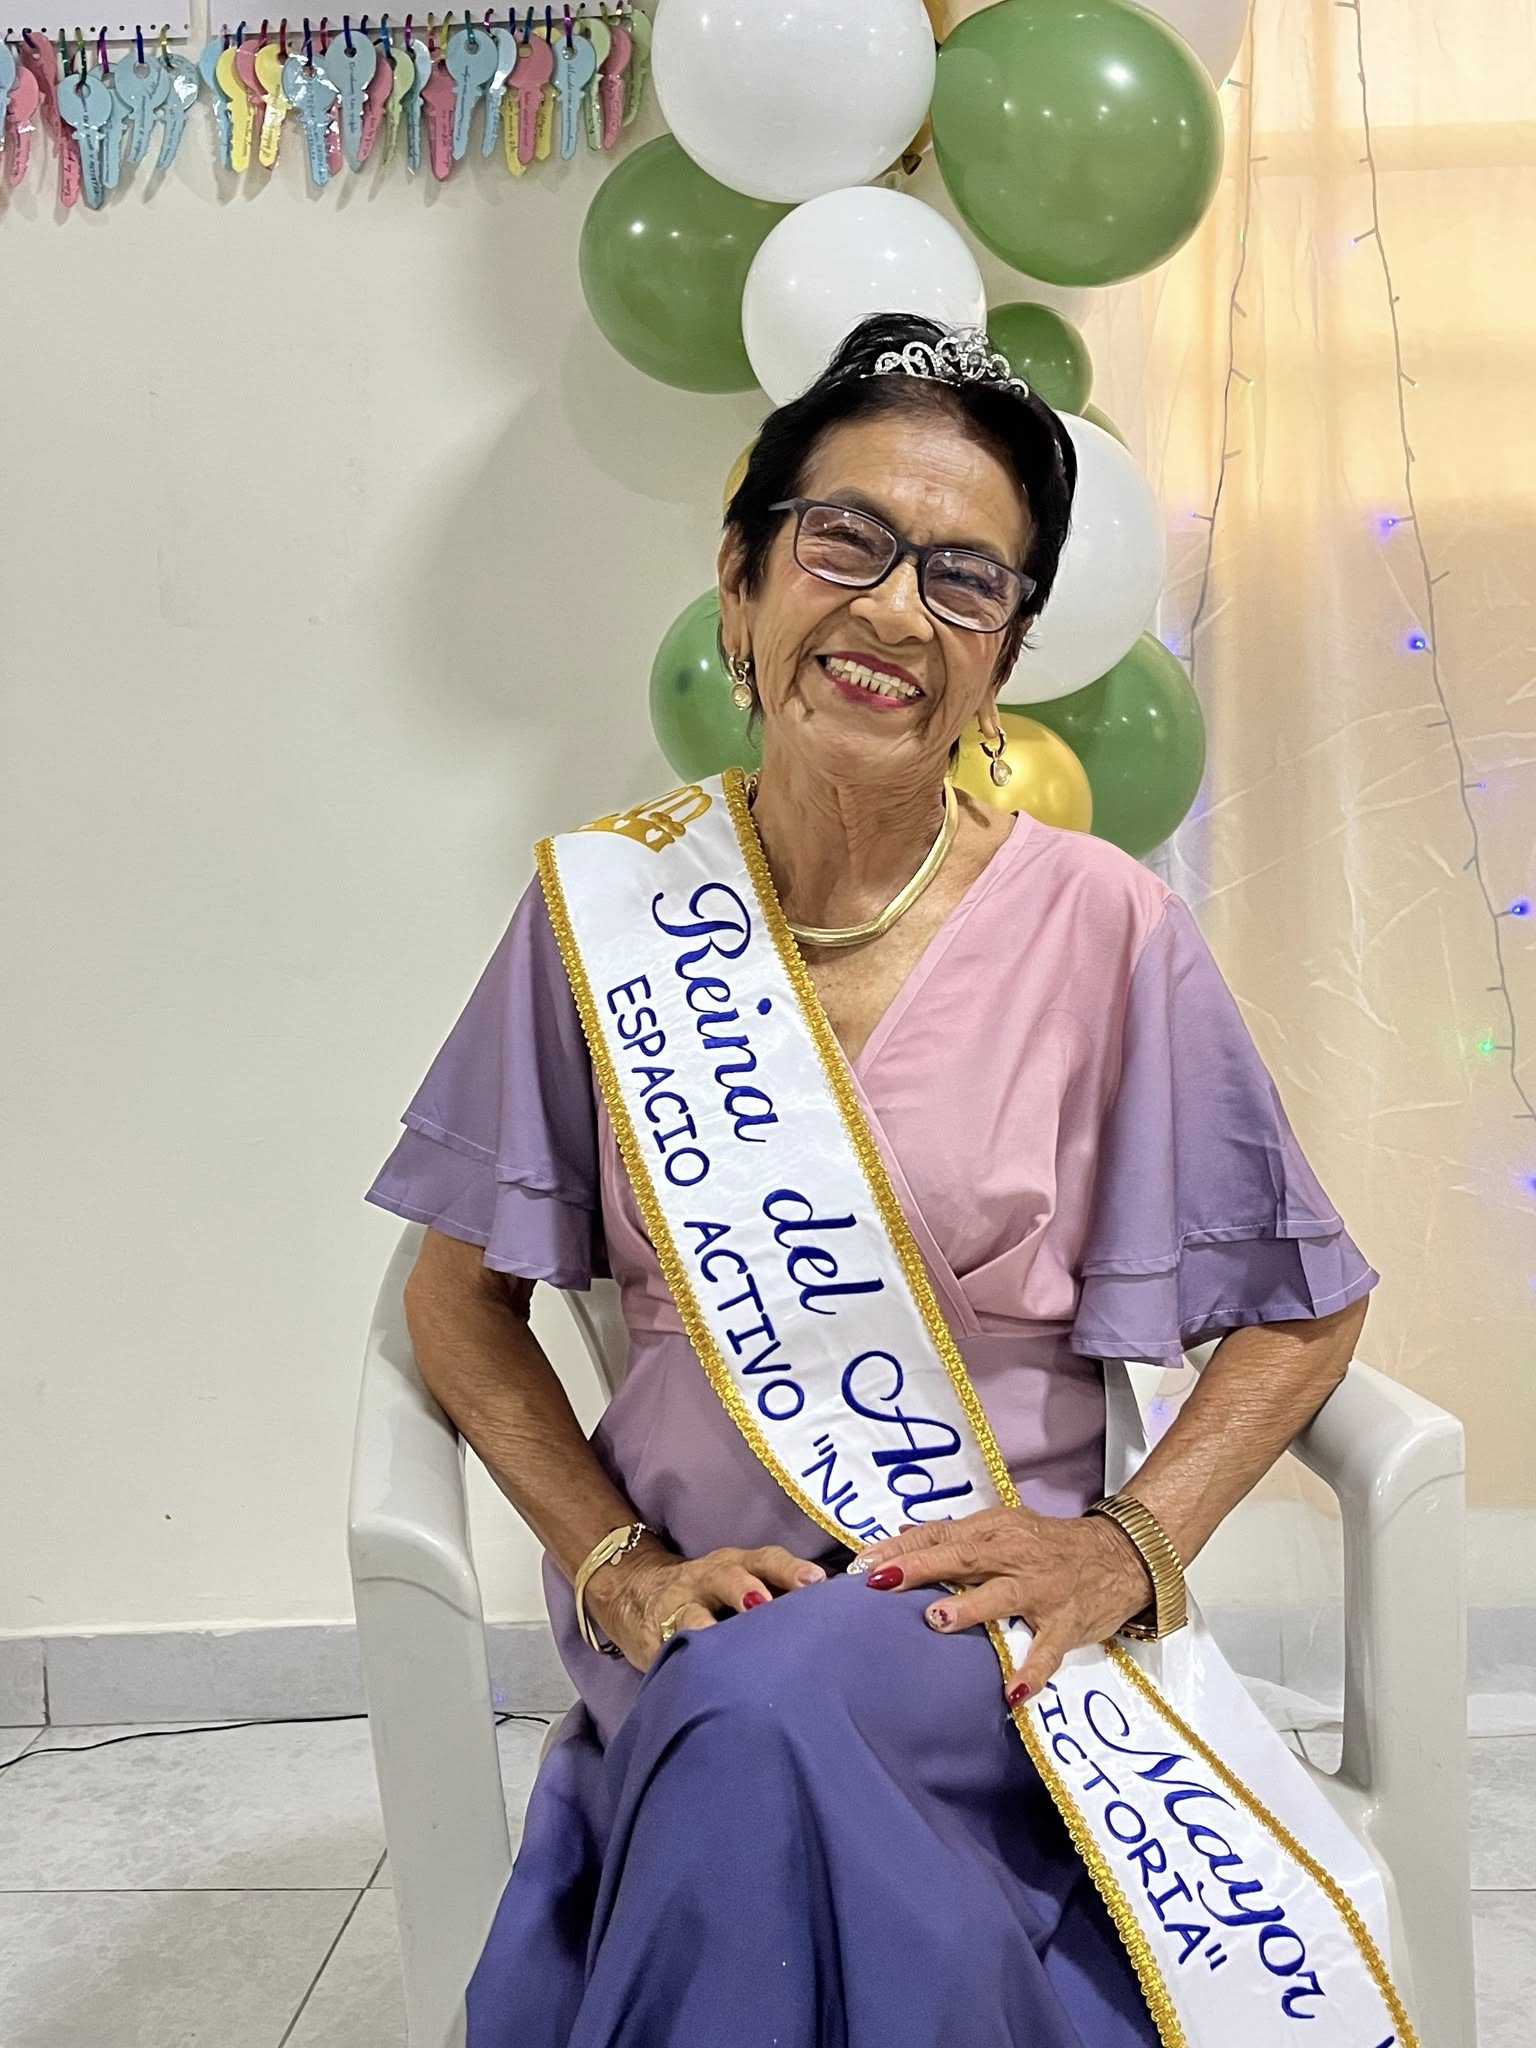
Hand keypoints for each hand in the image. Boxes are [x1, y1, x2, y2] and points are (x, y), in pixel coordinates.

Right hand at [584, 1540, 827, 1671]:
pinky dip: (681, 1659)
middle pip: (729, 1576)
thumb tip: (841, 1615)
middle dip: (748, 1589)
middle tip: (767, 1605)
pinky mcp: (656, 1637)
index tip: (817, 1581)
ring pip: (694, 1612)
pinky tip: (694, 1674)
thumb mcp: (741, 1584)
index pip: (767, 1559)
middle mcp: (710, 1578)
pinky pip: (669, 1647)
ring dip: (710, 1627)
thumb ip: (780, 1597)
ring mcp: (680, 1606)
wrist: (634, 1593)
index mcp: (738, 1565)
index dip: (790, 1569)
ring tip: (721, 1641)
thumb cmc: (711, 1595)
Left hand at [851, 1506, 1152, 1704]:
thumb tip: (901, 1537)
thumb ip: (956, 1537)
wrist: (1121, 1556)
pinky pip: (1048, 1650)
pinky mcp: (1068, 1621)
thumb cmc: (1052, 1545)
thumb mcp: (1004, 1528)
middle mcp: (1016, 1554)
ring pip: (1002, 1596)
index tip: (863, 1564)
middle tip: (881, 1581)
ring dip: (969, 1607)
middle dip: (919, 1567)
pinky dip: (1032, 1671)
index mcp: (995, 1529)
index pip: (940, 1534)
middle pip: (962, 1556)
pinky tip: (1012, 1694)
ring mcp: (1042, 1589)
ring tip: (937, 1620)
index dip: (901, 1547)